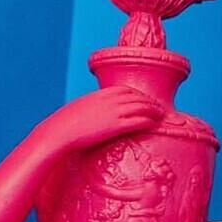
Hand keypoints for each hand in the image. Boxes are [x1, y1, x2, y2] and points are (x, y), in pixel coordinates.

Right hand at [31, 86, 164, 156]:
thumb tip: (98, 111)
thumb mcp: (81, 107)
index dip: (139, 95)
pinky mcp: (116, 126)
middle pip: (138, 97)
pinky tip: (154, 124)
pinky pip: (138, 121)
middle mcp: (110, 100)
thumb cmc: (66, 123)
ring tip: (162, 116)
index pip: (127, 90)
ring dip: (154, 111)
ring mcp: (114, 112)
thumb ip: (94, 106)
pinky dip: (149, 121)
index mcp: (101, 94)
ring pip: (142, 108)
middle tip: (158, 108)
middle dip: (150, 102)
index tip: (145, 100)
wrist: (59, 131)